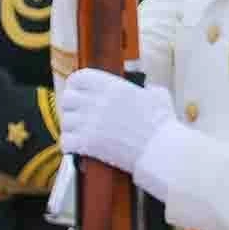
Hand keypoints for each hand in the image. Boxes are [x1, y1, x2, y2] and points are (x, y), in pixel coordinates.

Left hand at [56, 68, 174, 176]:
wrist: (162, 151)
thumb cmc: (163, 126)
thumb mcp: (158, 97)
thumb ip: (147, 89)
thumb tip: (146, 89)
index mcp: (111, 87)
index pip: (78, 78)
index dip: (75, 86)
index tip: (77, 94)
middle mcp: (97, 102)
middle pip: (66, 99)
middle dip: (71, 108)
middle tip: (79, 117)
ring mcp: (90, 122)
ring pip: (65, 122)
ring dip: (72, 129)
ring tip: (81, 134)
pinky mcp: (87, 143)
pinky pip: (66, 141)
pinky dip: (70, 145)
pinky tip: (79, 147)